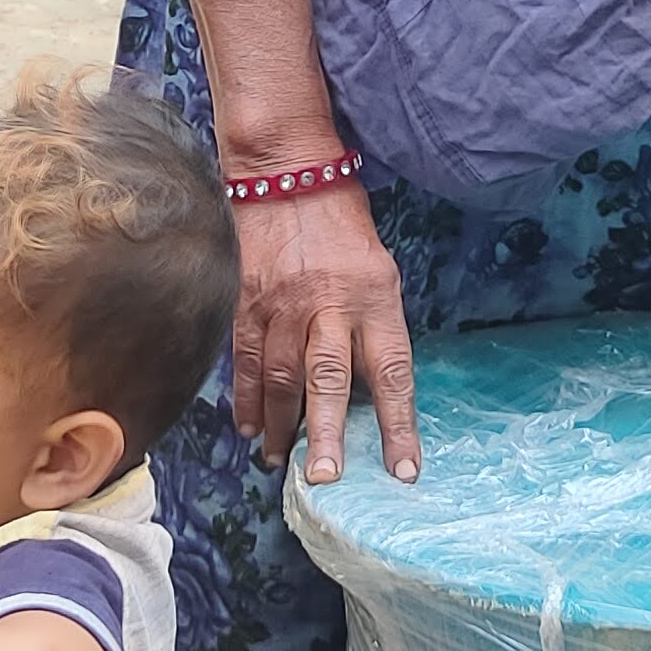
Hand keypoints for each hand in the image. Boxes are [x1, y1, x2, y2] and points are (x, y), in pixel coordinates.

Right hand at [230, 182, 418, 485]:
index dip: (399, 425)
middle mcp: (329, 306)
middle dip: (328, 433)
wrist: (287, 174)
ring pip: (282, 377)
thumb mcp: (378, 273)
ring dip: (281, 425)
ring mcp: (283, 305)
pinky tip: (251, 427)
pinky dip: (249, 398)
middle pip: (329, 379)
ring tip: (282, 461)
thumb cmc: (341, 226)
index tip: (403, 470)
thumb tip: (367, 389)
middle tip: (325, 476)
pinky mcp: (247, 302)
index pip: (392, 372)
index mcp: (374, 299)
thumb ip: (374, 328)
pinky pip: (248, 360)